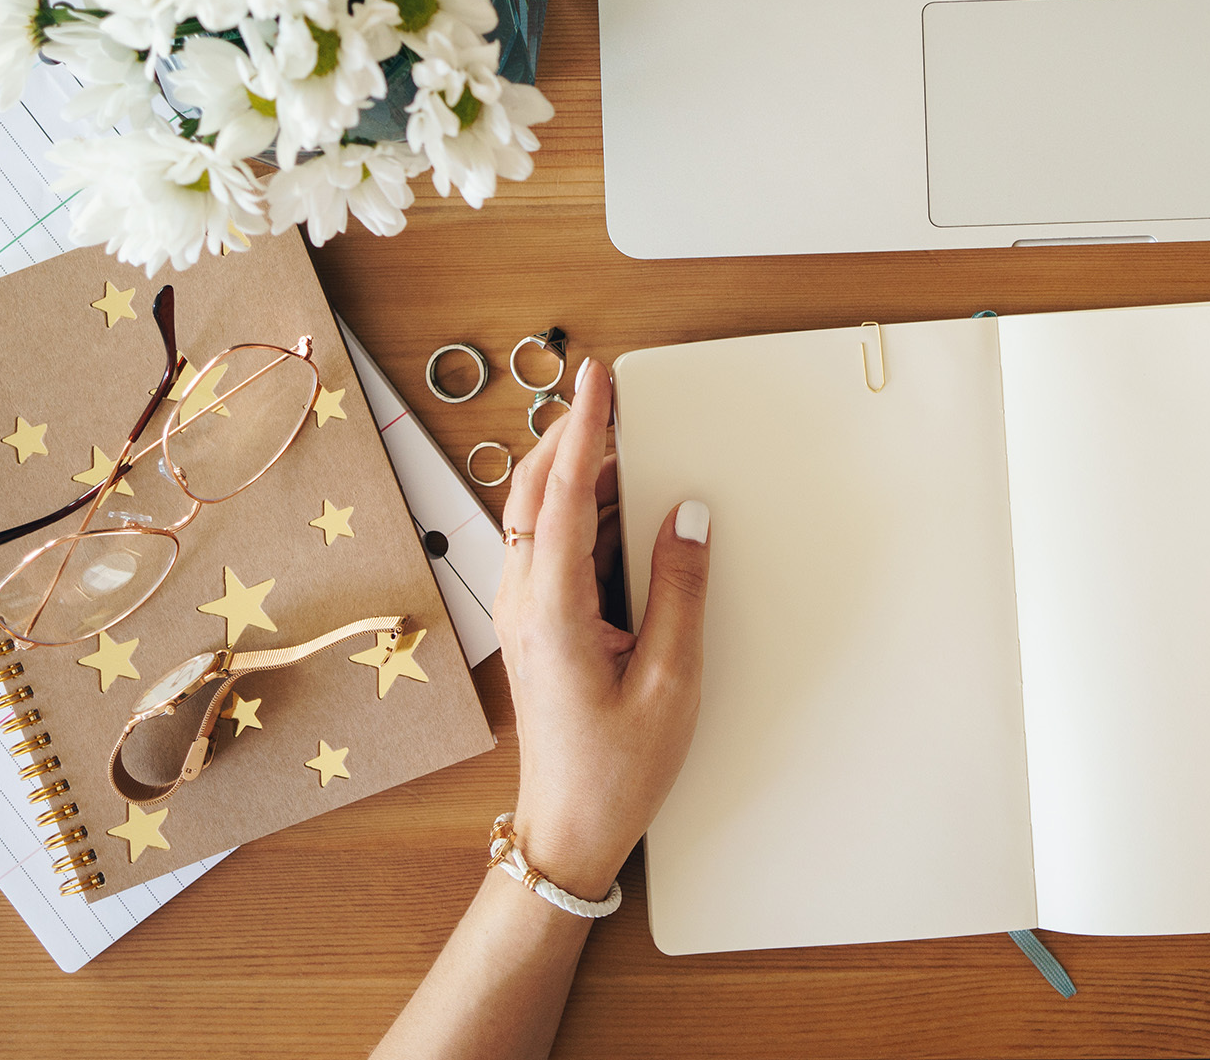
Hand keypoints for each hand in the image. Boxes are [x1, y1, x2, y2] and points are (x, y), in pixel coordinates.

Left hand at [492, 358, 710, 899]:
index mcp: (553, 612)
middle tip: (607, 390)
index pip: (561, 496)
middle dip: (570, 433)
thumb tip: (688, 516)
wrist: (570, 829)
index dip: (584, 429)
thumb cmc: (617, 769)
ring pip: (535, 517)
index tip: (598, 380)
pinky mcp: (533, 625)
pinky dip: (573, 508)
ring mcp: (522, 614)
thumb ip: (680, 591)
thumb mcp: (671, 679)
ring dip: (570, 470)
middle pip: (533, 493)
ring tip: (616, 435)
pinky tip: (610, 504)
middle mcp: (524, 603)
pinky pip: (546, 547)